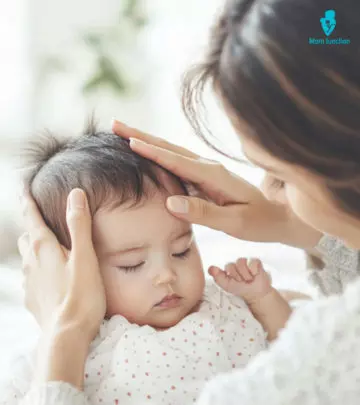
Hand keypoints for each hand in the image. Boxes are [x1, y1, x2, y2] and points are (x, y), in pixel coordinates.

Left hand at [18, 188, 105, 342]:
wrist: (66, 336)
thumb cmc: (80, 295)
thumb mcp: (85, 256)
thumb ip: (79, 225)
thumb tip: (75, 194)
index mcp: (43, 247)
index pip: (31, 217)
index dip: (27, 201)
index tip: (24, 189)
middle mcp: (31, 262)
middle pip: (27, 236)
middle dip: (33, 226)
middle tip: (45, 221)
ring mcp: (29, 282)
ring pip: (27, 257)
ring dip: (36, 249)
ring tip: (51, 248)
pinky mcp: (32, 298)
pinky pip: (31, 276)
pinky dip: (39, 269)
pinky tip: (52, 276)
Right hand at [112, 120, 321, 247]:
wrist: (278, 215)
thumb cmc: (258, 222)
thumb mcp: (234, 223)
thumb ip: (204, 213)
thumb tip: (171, 202)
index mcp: (214, 176)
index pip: (177, 161)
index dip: (152, 151)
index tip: (129, 142)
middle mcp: (208, 167)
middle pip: (169, 148)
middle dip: (141, 136)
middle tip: (115, 124)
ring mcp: (206, 170)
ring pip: (171, 152)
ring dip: (147, 141)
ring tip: (123, 133)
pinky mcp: (204, 176)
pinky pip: (176, 162)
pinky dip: (158, 154)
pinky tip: (146, 152)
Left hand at [208, 258, 271, 304]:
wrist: (255, 294)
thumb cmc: (241, 289)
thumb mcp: (227, 286)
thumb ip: (218, 277)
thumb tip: (210, 268)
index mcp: (229, 268)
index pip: (225, 266)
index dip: (230, 274)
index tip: (234, 280)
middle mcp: (236, 264)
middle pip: (232, 265)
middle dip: (237, 276)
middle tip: (242, 281)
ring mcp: (245, 262)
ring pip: (240, 262)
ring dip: (245, 274)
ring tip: (248, 279)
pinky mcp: (255, 261)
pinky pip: (252, 261)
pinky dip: (253, 271)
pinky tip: (254, 275)